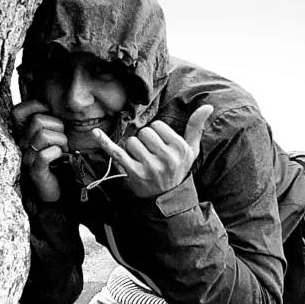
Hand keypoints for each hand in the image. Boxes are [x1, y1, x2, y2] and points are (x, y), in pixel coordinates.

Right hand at [12, 100, 67, 202]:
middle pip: (37, 120)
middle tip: (62, 139)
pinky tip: (60, 157)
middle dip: (57, 126)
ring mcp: (27, 157)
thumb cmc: (56, 162)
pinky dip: (57, 153)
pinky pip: (45, 155)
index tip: (49, 114)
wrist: (55, 191)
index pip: (18, 111)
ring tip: (63, 149)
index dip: (34, 106)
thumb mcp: (52, 138)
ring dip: (61, 140)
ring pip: (43, 135)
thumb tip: (52, 105)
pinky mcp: (35, 170)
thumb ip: (50, 123)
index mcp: (23, 134)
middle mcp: (21, 144)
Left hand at [92, 105, 214, 198]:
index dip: (157, 134)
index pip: (158, 126)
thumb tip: (208, 105)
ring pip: (132, 142)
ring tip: (143, 161)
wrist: (168, 197)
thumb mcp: (191, 149)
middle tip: (152, 155)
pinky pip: (116, 152)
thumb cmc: (179, 169)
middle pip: (144, 132)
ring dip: (133, 150)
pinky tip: (96, 133)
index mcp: (179, 148)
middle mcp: (165, 157)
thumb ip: (196, 126)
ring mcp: (149, 166)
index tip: (161, 146)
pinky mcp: (134, 173)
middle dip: (145, 141)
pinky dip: (105, 143)